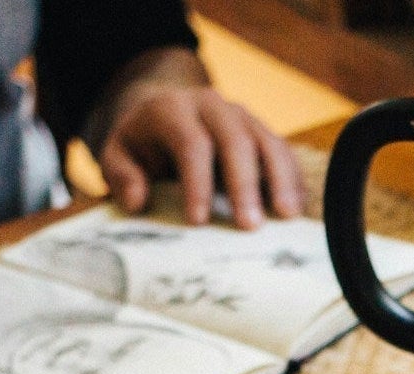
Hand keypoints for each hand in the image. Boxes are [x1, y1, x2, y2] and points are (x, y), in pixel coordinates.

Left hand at [99, 84, 305, 228]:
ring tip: (287, 216)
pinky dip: (292, 179)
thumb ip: (121, 176)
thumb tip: (137, 201)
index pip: (191, 144)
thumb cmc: (142, 145)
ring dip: (280, 180)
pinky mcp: (261, 131)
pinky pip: (283, 151)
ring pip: (268, 141)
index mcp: (172, 110)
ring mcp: (241, 116)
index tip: (199, 222)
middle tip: (249, 227)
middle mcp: (211, 106)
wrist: (166, 114)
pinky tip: (296, 209)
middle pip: (236, 140)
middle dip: (244, 185)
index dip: (197, 183)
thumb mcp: (117, 155)